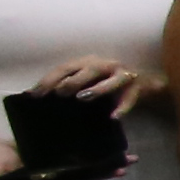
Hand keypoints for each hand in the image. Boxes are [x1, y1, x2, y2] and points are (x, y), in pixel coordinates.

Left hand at [28, 57, 150, 114]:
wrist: (145, 81)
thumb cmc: (107, 82)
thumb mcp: (86, 79)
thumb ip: (68, 84)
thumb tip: (36, 96)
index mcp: (89, 62)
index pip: (66, 68)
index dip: (50, 80)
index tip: (34, 95)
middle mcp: (107, 65)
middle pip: (90, 70)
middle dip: (74, 81)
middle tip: (59, 94)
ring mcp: (124, 76)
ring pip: (113, 80)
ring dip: (98, 88)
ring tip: (83, 97)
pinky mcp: (137, 88)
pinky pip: (130, 99)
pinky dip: (123, 107)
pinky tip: (114, 117)